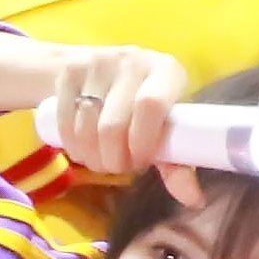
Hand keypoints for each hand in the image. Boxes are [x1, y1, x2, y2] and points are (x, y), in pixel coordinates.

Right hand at [0, 32, 191, 193]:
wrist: (102, 70)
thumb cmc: (141, 107)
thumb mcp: (162, 128)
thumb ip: (176, 162)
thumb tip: (193, 198)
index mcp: (166, 71)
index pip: (150, 106)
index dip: (141, 142)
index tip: (138, 162)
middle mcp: (133, 60)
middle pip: (112, 125)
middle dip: (112, 159)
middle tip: (118, 166)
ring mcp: (98, 62)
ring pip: (85, 128)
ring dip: (91, 157)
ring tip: (101, 160)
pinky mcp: (70, 69)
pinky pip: (65, 123)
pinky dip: (72, 147)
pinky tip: (83, 150)